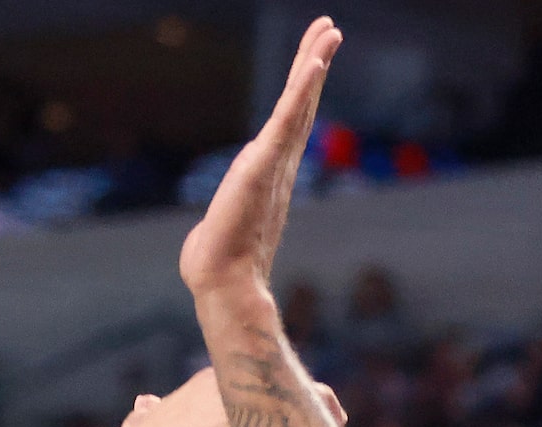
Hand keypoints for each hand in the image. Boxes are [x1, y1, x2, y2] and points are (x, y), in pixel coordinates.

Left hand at [179, 17, 340, 306]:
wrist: (221, 283)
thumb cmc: (215, 267)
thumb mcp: (218, 230)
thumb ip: (221, 221)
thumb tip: (210, 238)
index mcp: (269, 175)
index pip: (290, 124)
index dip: (303, 91)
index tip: (314, 61)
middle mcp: (280, 165)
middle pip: (301, 105)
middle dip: (315, 64)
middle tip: (331, 29)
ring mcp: (275, 163)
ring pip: (299, 104)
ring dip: (314, 64)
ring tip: (330, 30)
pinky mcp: (264, 164)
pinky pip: (288, 119)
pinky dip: (303, 89)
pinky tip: (315, 61)